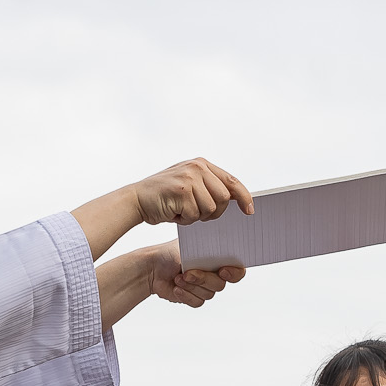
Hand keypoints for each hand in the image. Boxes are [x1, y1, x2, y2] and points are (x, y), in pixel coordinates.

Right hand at [133, 157, 254, 225]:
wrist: (135, 200)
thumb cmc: (164, 198)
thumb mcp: (189, 186)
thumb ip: (209, 188)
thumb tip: (236, 200)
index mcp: (202, 164)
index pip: (231, 181)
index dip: (243, 197)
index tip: (250, 210)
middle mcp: (197, 167)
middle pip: (223, 199)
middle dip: (213, 213)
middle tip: (195, 214)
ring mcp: (189, 177)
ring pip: (210, 208)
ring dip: (196, 217)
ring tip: (180, 210)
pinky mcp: (181, 190)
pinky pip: (194, 215)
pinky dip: (184, 220)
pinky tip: (172, 212)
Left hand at [140, 242, 243, 307]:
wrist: (152, 268)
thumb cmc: (169, 254)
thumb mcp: (189, 249)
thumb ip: (206, 256)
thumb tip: (216, 261)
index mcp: (216, 258)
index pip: (237, 269)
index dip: (234, 273)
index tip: (223, 271)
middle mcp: (213, 273)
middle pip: (220, 284)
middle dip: (203, 279)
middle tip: (188, 273)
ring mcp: (204, 286)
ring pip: (208, 294)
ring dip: (191, 286)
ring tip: (178, 278)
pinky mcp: (195, 297)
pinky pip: (198, 302)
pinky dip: (185, 295)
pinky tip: (176, 287)